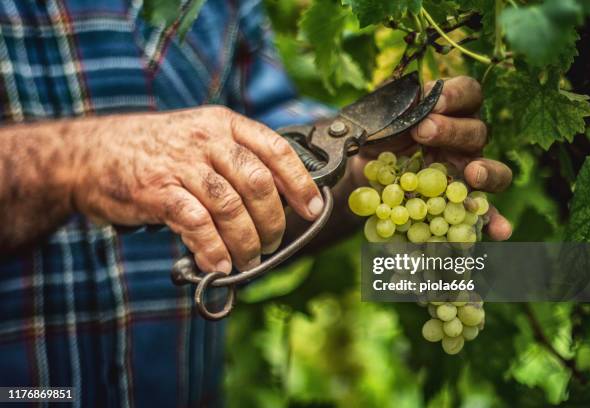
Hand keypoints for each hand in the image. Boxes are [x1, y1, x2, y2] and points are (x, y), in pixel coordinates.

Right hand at [71, 106, 322, 272]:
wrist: (92, 153)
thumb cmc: (155, 151)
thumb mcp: (200, 139)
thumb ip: (234, 163)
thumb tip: (276, 202)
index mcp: (224, 124)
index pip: (276, 150)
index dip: (300, 183)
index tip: (312, 209)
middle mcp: (207, 140)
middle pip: (259, 184)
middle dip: (274, 222)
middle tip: (272, 244)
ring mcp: (181, 164)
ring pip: (232, 208)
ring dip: (247, 242)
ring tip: (248, 259)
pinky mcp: (157, 191)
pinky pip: (198, 225)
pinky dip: (214, 250)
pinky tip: (219, 265)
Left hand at [350, 76, 512, 239]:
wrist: (363, 173)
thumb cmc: (377, 138)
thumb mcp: (378, 119)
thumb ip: (390, 110)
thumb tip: (399, 106)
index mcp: (449, 112)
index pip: (467, 93)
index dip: (456, 94)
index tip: (434, 100)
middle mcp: (464, 140)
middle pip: (476, 132)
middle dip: (451, 131)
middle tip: (424, 132)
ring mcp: (467, 173)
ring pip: (493, 170)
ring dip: (487, 172)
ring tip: (472, 174)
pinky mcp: (460, 203)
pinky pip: (484, 213)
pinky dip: (494, 222)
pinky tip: (500, 232)